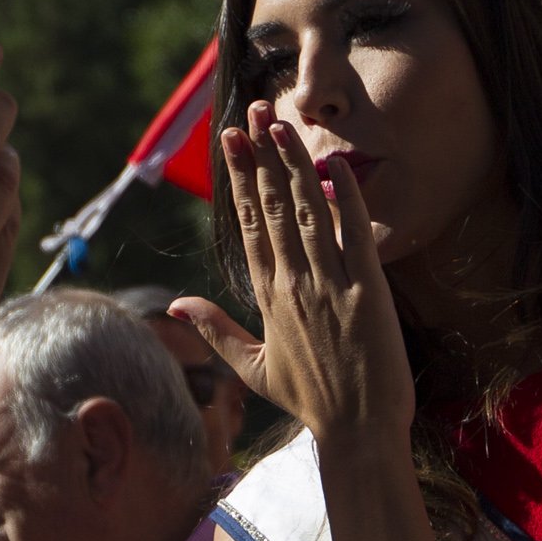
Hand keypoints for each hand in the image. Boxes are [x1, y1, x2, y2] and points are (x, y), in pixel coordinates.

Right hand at [176, 104, 415, 453]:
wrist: (358, 429)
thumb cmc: (311, 399)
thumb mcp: (252, 367)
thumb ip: (215, 330)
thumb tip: (174, 305)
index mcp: (267, 297)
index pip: (248, 225)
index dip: (239, 178)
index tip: (230, 139)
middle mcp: (294, 284)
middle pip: (272, 208)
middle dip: (261, 156)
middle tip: (251, 111)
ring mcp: (330, 285)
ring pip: (306, 213)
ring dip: (293, 165)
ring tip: (280, 123)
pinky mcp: (367, 291)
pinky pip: (355, 235)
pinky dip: (347, 199)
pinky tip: (337, 165)